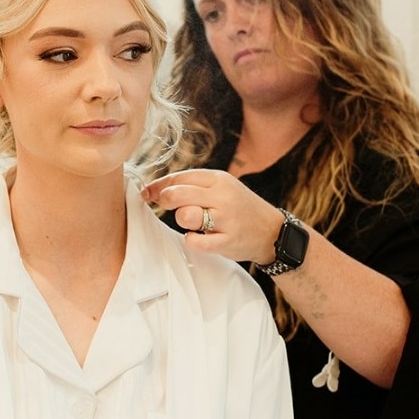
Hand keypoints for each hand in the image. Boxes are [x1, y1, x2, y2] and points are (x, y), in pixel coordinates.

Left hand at [141, 168, 281, 264]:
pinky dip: (191, 241)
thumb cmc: (239, 209)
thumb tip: (155, 190)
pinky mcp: (228, 241)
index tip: (147, 193)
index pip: (179, 177)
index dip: (158, 186)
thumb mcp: (222, 189)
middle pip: (177, 194)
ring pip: (185, 215)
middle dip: (164, 201)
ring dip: (182, 220)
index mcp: (218, 179)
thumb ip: (193, 187)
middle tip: (164, 207)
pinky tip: (198, 238)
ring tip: (192, 223)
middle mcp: (222, 196)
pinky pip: (196, 242)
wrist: (271, 231)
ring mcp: (226, 219)